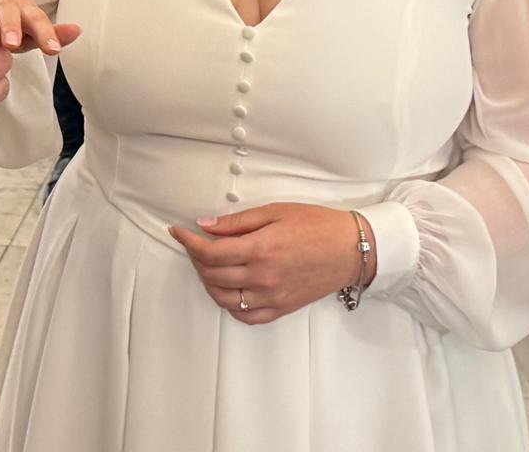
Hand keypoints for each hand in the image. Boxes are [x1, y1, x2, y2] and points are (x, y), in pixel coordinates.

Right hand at [0, 0, 80, 55]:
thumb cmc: (3, 23)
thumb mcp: (25, 27)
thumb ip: (48, 33)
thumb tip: (79, 30)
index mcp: (19, 7)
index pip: (35, 19)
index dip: (44, 33)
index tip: (53, 50)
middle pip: (6, 10)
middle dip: (10, 26)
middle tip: (11, 43)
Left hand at [168, 203, 374, 324]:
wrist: (351, 249)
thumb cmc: (316, 225)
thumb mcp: (274, 212)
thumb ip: (237, 222)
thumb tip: (204, 225)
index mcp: (260, 249)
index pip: (210, 252)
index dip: (188, 242)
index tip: (178, 231)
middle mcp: (263, 277)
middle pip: (212, 275)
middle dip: (196, 258)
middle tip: (194, 243)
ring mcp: (272, 297)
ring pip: (224, 298)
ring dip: (208, 281)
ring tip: (208, 264)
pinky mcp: (281, 308)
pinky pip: (245, 315)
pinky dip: (229, 304)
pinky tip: (228, 288)